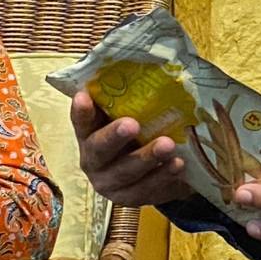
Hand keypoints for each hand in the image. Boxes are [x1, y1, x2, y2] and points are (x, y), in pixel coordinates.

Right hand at [69, 91, 192, 206]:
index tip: (85, 97)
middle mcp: (94, 160)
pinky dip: (164, 177)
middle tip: (132, 124)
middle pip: (100, 151)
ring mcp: (111, 183)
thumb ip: (129, 98)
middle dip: (115, 137)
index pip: (81, 122)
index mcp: (89, 135)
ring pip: (127, 172)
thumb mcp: (132, 115)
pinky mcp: (132, 199)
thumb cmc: (140, 132)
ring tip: (168, 145)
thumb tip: (144, 60)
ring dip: (147, 158)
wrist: (156, 170)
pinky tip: (179, 165)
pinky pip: (148, 190)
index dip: (81, 111)